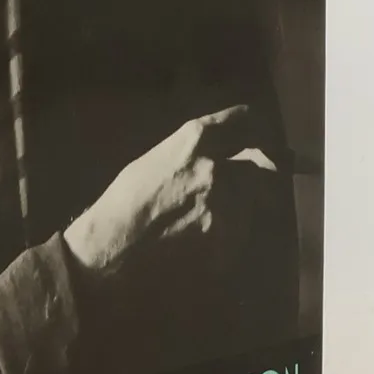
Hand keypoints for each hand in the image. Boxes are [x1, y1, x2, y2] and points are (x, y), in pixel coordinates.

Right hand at [62, 107, 277, 281]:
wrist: (110, 252)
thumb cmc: (123, 204)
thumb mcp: (155, 161)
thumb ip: (193, 153)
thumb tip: (222, 154)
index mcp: (194, 141)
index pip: (243, 121)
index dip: (256, 128)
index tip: (263, 135)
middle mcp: (217, 169)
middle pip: (259, 168)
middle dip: (255, 175)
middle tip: (250, 184)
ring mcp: (226, 208)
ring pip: (252, 204)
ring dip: (241, 208)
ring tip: (211, 220)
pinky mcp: (229, 243)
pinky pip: (242, 234)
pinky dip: (231, 235)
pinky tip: (204, 242)